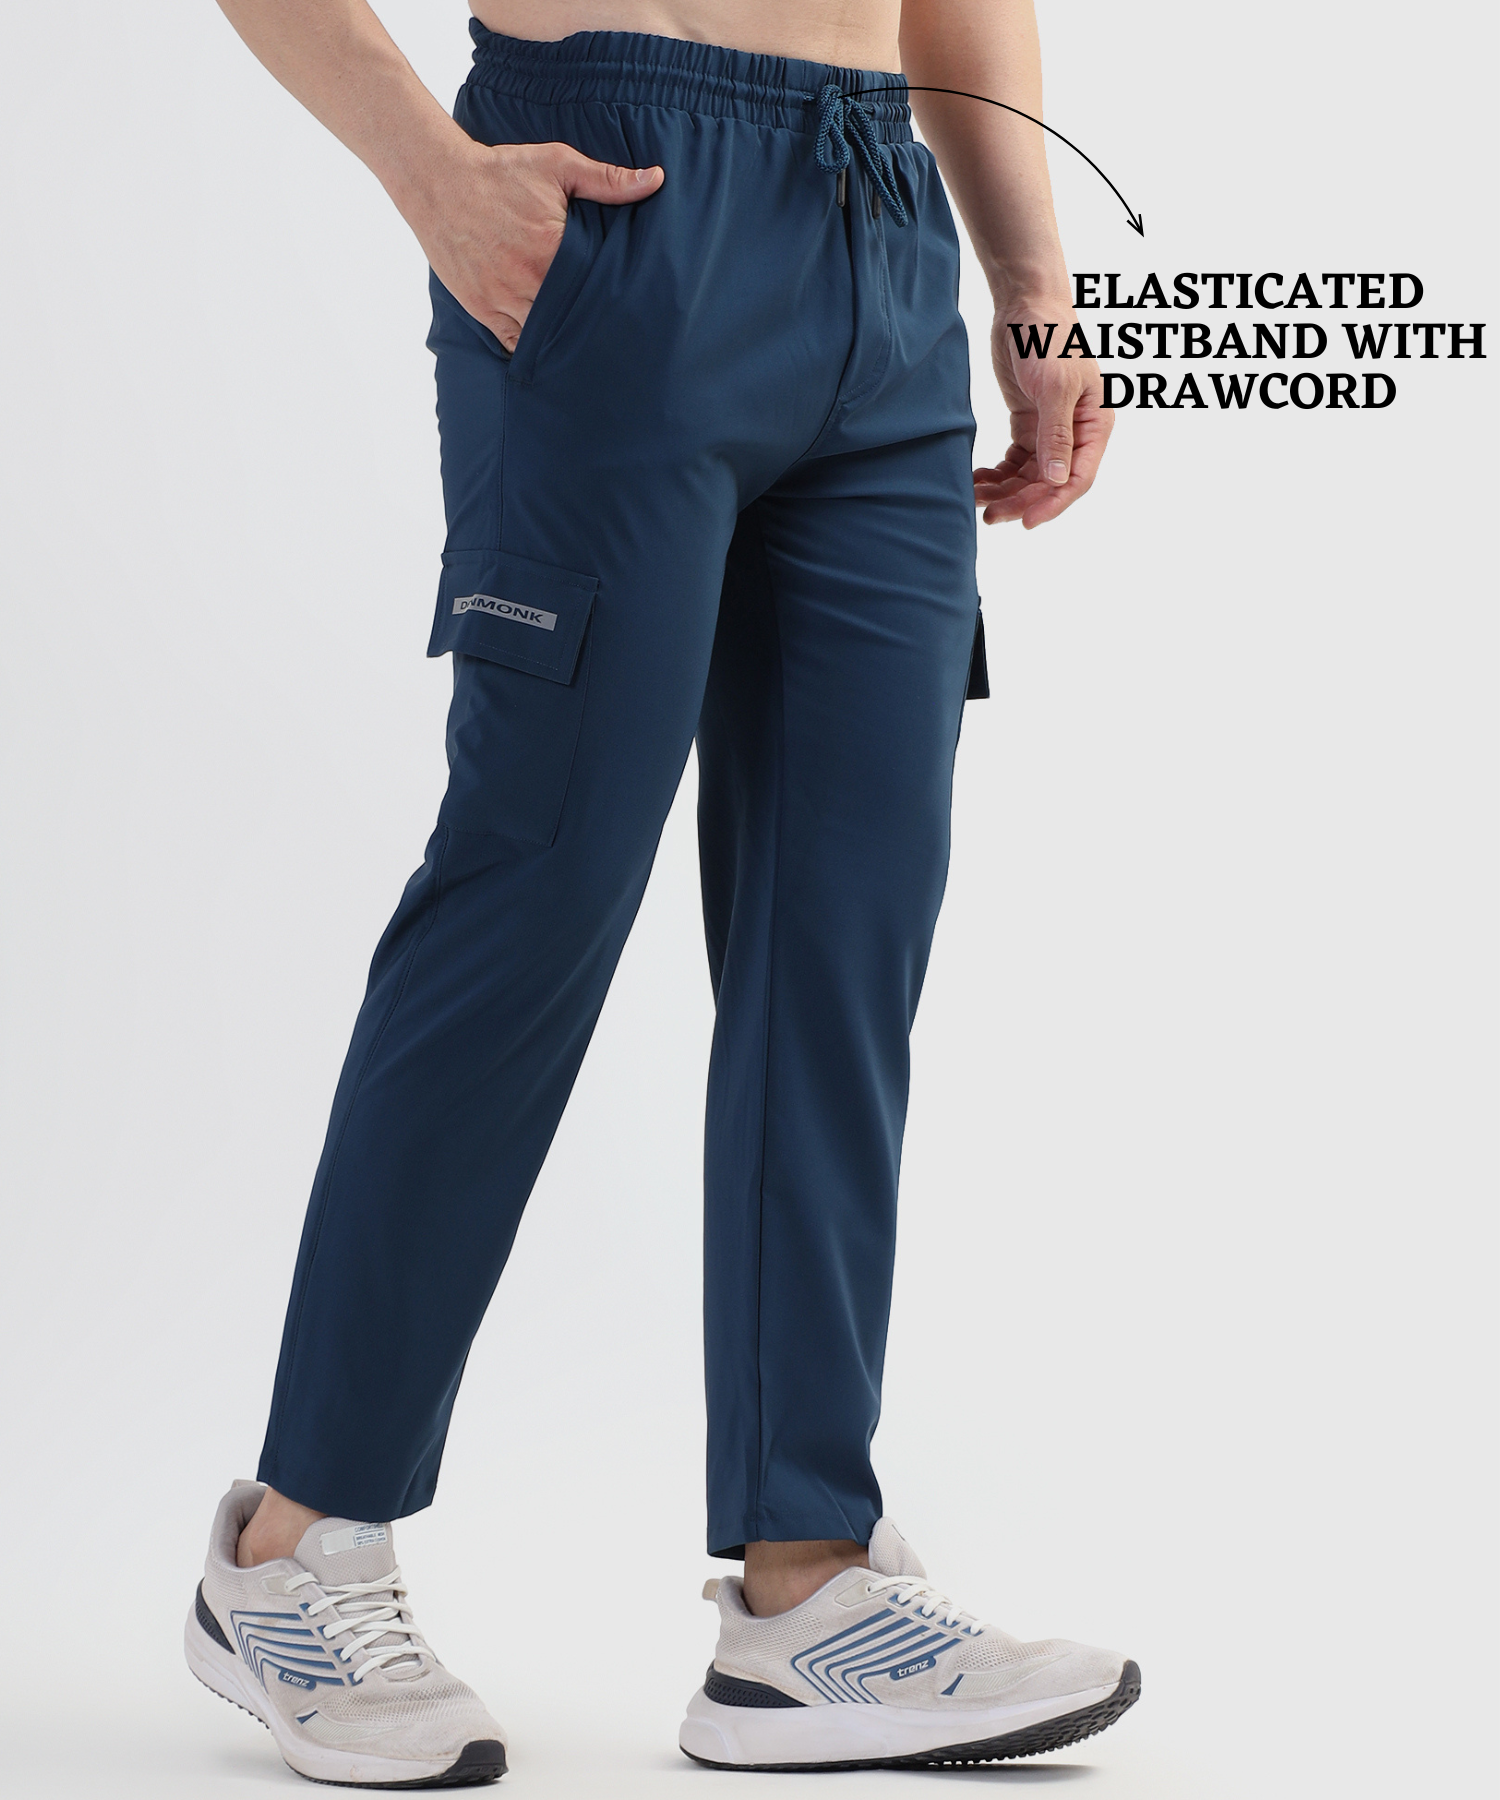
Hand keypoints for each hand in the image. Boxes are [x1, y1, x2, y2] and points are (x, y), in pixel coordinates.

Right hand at [406, 140, 663, 351]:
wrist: (439, 181)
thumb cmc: (501, 171)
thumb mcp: (557, 165)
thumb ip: (607, 179)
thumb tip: (655, 179)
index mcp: (551, 249)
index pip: (596, 289)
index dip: (615, 301)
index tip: (634, 310)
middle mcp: (527, 280)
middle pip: (572, 318)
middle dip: (594, 326)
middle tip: (620, 339)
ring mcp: (503, 299)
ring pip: (545, 336)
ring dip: (565, 341)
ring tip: (591, 350)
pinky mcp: (483, 309)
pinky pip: (515, 344)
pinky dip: (534, 349)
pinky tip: (552, 350)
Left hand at [974, 300, 1112, 528]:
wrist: (1025, 304)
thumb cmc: (1049, 338)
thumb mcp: (1055, 386)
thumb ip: (1056, 434)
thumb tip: (1057, 479)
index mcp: (1094, 426)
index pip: (1077, 478)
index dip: (1053, 503)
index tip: (1025, 522)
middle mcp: (1075, 433)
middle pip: (1049, 483)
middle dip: (1020, 501)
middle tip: (989, 516)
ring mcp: (1050, 431)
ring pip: (1028, 477)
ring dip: (1004, 492)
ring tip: (976, 498)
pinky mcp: (1027, 425)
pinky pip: (1013, 462)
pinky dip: (996, 475)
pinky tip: (976, 480)